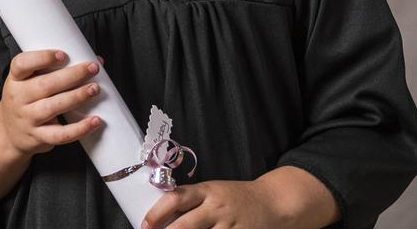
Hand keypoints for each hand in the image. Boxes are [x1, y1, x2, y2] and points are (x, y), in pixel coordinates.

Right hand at [0, 49, 102, 157]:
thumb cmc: (25, 102)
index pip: (21, 64)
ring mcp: (28, 119)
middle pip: (45, 85)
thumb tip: (96, 60)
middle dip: (72, 75)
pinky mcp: (38, 137)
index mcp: (15, 79)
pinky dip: (80, 128)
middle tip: (92, 68)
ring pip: (53, 107)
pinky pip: (60, 134)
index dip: (42, 58)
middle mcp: (18, 98)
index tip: (62, 54)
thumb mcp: (27, 83)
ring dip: (77, 96)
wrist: (10, 134)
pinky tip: (94, 121)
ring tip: (94, 89)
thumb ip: (53, 70)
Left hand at [142, 180, 283, 228]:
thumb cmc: (234, 197)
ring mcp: (229, 225)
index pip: (175, 198)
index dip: (156, 213)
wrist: (272, 202)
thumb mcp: (212, 191)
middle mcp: (216, 207)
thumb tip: (160, 215)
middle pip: (185, 225)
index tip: (144, 225)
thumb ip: (190, 201)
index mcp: (206, 191)